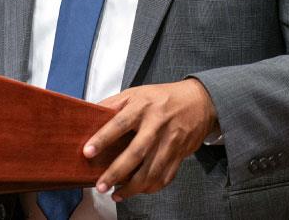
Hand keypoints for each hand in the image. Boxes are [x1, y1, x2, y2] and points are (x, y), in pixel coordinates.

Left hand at [83, 78, 217, 200]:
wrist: (200, 101)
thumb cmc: (163, 98)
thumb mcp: (136, 93)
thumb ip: (113, 104)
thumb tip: (87, 114)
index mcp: (143, 106)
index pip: (120, 123)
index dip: (103, 138)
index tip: (88, 152)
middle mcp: (157, 124)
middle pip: (137, 152)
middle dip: (117, 172)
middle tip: (101, 185)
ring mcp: (171, 141)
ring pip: (152, 170)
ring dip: (133, 187)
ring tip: (116, 195)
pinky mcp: (180, 154)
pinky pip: (165, 176)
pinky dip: (151, 187)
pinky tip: (137, 191)